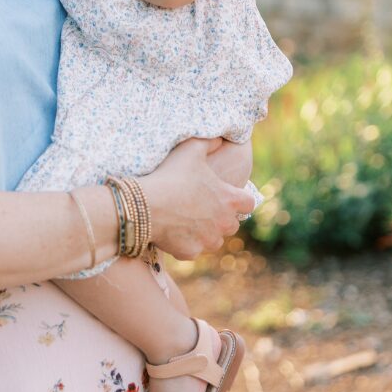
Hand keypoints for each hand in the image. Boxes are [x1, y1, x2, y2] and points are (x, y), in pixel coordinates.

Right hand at [138, 137, 257, 259]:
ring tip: (189, 221)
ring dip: (206, 233)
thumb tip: (219, 138)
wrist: (144, 205)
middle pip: (232, 224)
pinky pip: (192, 250)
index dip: (239, 199)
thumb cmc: (170, 175)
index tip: (228, 196)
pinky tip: (173, 232)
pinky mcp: (190, 253)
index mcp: (229, 199)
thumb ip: (209, 142)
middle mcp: (224, 223)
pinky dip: (185, 244)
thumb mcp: (191, 149)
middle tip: (204, 209)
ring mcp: (207, 240)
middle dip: (222, 218)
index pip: (248, 203)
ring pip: (214, 241)